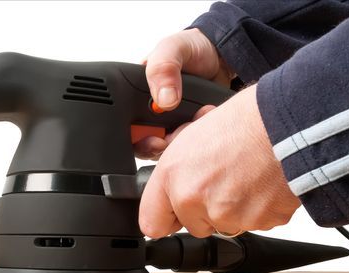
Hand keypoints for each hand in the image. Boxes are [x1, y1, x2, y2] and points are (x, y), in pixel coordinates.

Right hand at [134, 28, 234, 159]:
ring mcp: (170, 126)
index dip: (139, 141)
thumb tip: (162, 101)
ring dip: (187, 135)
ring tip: (201, 112)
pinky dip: (202, 133)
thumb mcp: (172, 48)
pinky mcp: (189, 131)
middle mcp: (149, 116)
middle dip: (168, 141)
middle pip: (148, 146)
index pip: (127, 130)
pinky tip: (207, 113)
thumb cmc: (191, 49)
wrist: (221, 56)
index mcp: (135, 98)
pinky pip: (192, 144)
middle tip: (184, 126)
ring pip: (171, 149)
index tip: (157, 139)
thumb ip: (162, 68)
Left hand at [139, 84, 300, 237]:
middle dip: (205, 210)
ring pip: (225, 224)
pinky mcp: (260, 223)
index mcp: (175, 177)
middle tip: (223, 180)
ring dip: (233, 209)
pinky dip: (258, 209)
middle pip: (194, 226)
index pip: (152, 223)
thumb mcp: (192, 137)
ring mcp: (229, 215)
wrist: (287, 122)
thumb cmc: (244, 121)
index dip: (165, 218)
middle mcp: (197, 200)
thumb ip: (176, 171)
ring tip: (246, 175)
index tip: (171, 215)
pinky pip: (254, 223)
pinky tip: (262, 182)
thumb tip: (171, 187)